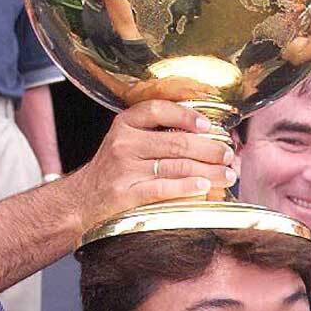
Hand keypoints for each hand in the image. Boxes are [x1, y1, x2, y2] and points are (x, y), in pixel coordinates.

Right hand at [66, 100, 238, 217]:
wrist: (81, 201)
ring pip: (177, 166)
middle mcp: (124, 143)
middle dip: (210, 149)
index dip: (187, 115)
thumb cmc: (112, 171)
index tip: (208, 125)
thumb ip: (154, 132)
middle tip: (228, 154)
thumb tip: (201, 131)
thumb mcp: (125, 141)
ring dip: (209, 171)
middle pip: (176, 142)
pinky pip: (165, 189)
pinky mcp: (127, 194)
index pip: (158, 110)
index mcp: (125, 124)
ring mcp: (125, 169)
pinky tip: (205, 187)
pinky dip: (188, 188)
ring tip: (227, 174)